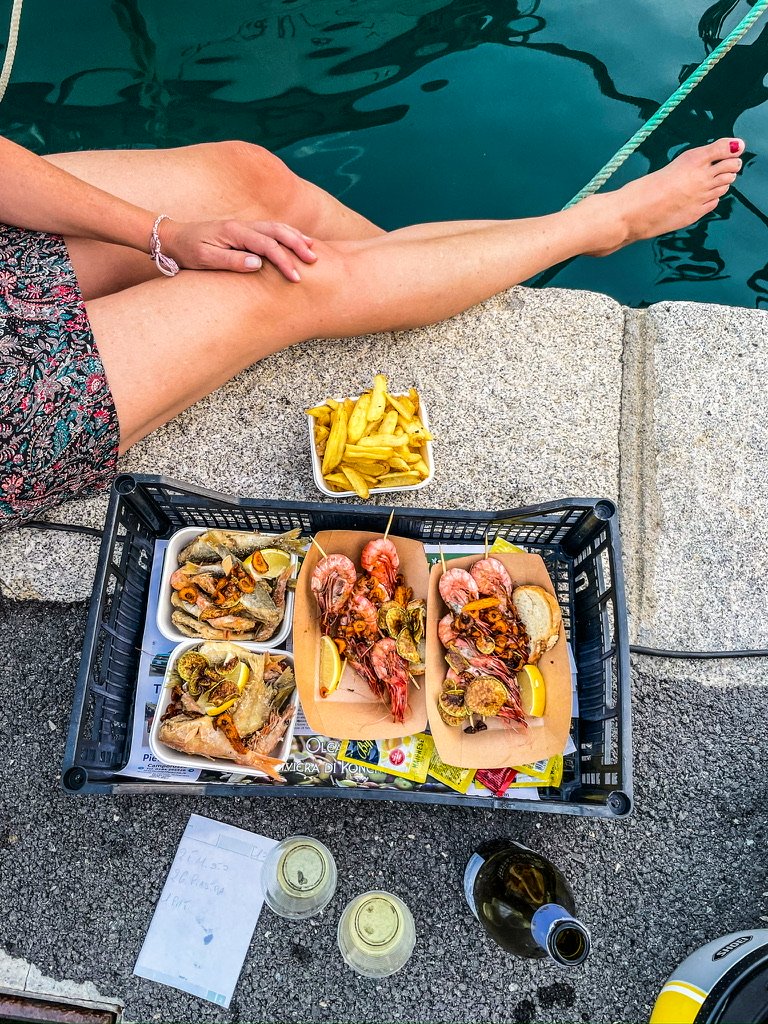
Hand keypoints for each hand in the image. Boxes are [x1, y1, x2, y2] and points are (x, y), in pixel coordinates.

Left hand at [160, 218, 317, 280]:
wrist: (173, 238)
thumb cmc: (188, 251)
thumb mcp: (205, 259)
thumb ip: (231, 260)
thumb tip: (257, 264)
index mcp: (234, 232)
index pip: (267, 245)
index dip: (283, 261)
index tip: (295, 277)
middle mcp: (242, 225)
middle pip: (277, 231)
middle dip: (297, 245)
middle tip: (313, 260)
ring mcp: (244, 226)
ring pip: (276, 227)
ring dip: (296, 237)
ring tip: (313, 249)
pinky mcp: (244, 231)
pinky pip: (270, 230)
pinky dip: (286, 234)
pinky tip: (296, 242)